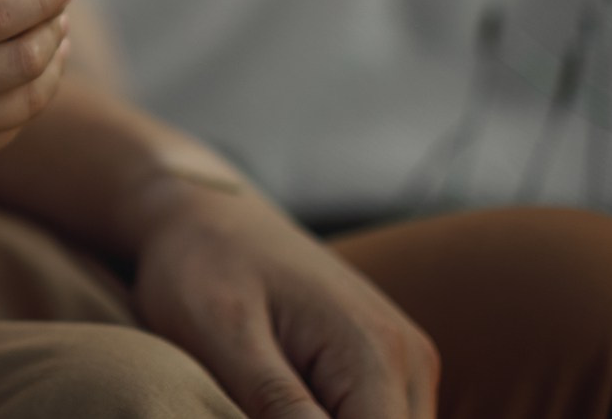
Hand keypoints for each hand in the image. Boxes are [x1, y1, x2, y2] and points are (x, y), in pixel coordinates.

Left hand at [127, 181, 439, 418]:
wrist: (205, 213)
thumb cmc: (201, 265)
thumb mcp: (224, 337)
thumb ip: (278, 403)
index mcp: (375, 353)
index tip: (256, 412)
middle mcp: (409, 359)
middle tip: (253, 404)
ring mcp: (405, 361)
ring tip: (261, 398)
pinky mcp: (386, 365)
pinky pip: (376, 418)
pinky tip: (281, 405)